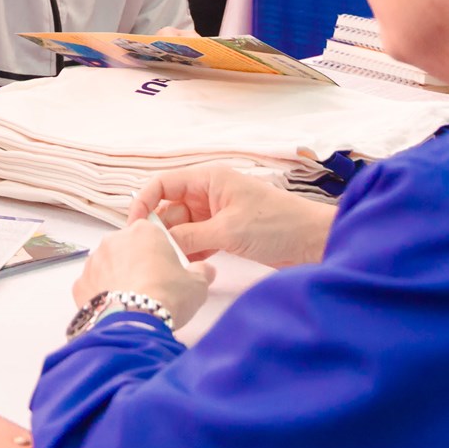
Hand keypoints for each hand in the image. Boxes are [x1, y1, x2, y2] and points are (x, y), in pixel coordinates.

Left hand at [72, 217, 214, 328]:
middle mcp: (114, 240)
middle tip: (152, 286)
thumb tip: (206, 270)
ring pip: (108, 265)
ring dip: (118, 277)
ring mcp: (94, 261)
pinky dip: (102, 295)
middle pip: (127, 247)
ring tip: (133, 300)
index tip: (166, 267)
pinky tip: (116, 309)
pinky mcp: (80, 283)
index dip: (160, 250)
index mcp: (143, 232)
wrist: (134, 322)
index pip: (151, 232)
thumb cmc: (167, 296)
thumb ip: (202, 272)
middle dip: (137, 263)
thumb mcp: (197, 285)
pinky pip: (93, 285)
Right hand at [129, 165, 334, 267]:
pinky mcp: (225, 234)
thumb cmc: (277, 225)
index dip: (143, 203)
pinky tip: (189, 268)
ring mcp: (216, 214)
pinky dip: (191, 253)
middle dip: (160, 230)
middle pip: (169, 209)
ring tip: (171, 265)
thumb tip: (158, 245)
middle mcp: (208, 193)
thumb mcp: (228, 231)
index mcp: (208, 179)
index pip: (162, 184)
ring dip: (177, 245)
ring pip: (182, 227)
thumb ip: (189, 236)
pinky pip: (197, 241)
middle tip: (154, 255)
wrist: (314, 242)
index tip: (133, 228)